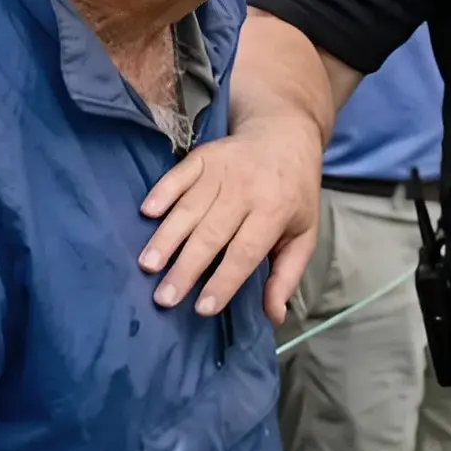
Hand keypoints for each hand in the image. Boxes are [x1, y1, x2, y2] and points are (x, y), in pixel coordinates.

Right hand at [138, 103, 324, 318]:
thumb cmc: (294, 194)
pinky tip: (147, 213)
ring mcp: (222, 171)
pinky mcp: (203, 156)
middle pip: (212, 234)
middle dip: (186, 268)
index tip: (203, 308)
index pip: (244, 252)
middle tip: (164, 297)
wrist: (284, 135)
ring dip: (167, 237)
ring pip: (190, 208)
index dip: (224, 281)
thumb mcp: (304, 234)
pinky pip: (178, 176)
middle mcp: (246, 190)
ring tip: (148, 265)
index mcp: (275, 211)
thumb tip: (274, 315)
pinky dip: (162, 192)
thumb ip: (287, 275)